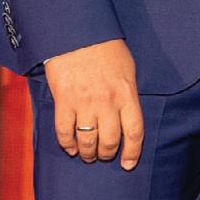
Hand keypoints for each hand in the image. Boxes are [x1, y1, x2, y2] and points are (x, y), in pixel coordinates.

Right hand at [43, 39, 143, 168]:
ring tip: (88, 156)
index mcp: (127, 94)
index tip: (128, 164)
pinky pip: (64, 131)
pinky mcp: (64, 101)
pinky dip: (67, 144)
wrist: (78, 34)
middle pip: (110, 140)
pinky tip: (71, 148)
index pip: (135, 132)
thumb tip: (127, 114)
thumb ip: (128, 94)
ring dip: (88, 153)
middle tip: (104, 157)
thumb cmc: (106, 49)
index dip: (132, 152)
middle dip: (107, 154)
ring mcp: (84, 103)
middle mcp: (107, 103)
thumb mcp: (128, 70)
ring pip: (87, 140)